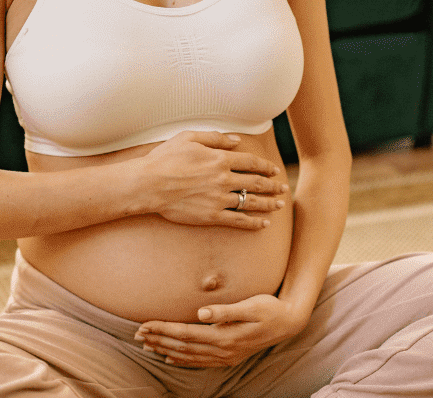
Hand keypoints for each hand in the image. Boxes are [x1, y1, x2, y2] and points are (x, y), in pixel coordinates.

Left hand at [135, 295, 307, 367]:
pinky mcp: (228, 357)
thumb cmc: (270, 308)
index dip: (163, 330)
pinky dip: (181, 359)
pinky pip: (199, 362)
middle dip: (158, 340)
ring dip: (165, 350)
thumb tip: (202, 313)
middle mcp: (223, 351)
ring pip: (188, 355)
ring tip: (146, 345)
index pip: (186, 333)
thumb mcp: (252, 305)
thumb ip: (226, 310)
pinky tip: (169, 357)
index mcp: (225, 337)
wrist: (289, 323)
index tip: (144, 325)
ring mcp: (226, 357)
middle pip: (183, 346)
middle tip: (135, 335)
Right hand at [136, 131, 287, 229]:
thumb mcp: (189, 138)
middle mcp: (224, 179)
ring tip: (279, 205)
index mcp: (220, 159)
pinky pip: (238, 220)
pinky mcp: (211, 216)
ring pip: (251, 202)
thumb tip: (236, 141)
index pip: (251, 163)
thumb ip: (215, 138)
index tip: (274, 170)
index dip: (265, 166)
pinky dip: (253, 222)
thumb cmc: (165, 159)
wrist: (149, 184)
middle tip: (283, 188)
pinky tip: (263, 224)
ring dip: (268, 203)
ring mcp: (219, 199)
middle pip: (256, 182)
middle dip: (272, 185)